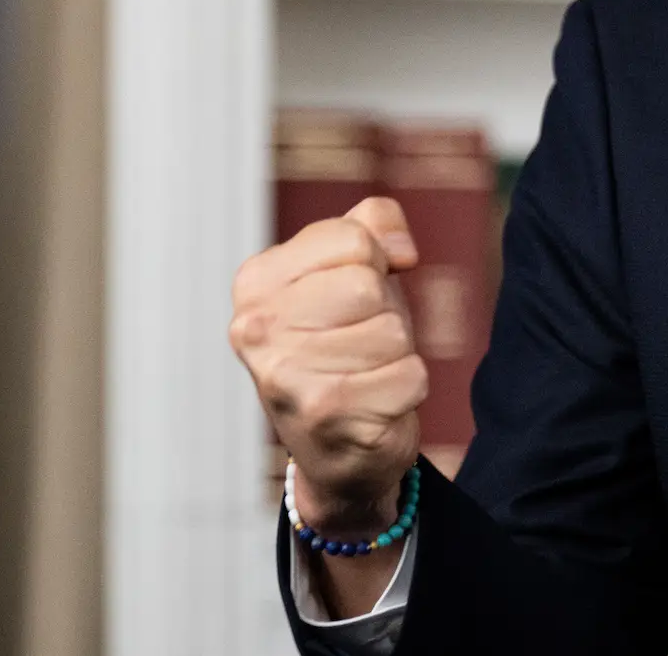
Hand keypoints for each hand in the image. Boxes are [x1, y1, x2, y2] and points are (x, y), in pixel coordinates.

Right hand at [231, 197, 428, 531]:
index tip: (349, 297)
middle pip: (369, 286)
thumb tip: (402, 252)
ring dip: (395, 353)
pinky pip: (411, 376)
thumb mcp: (353, 267)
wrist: (337, 445)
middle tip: (358, 341)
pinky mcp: (325, 417)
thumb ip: (375, 222)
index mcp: (256, 281)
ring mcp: (285, 376)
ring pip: (392, 332)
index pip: (354, 239)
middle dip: (383, 312)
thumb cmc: (346, 341)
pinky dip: (406, 390)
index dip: (373, 264)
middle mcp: (256, 328)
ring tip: (363, 372)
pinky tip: (373, 404)